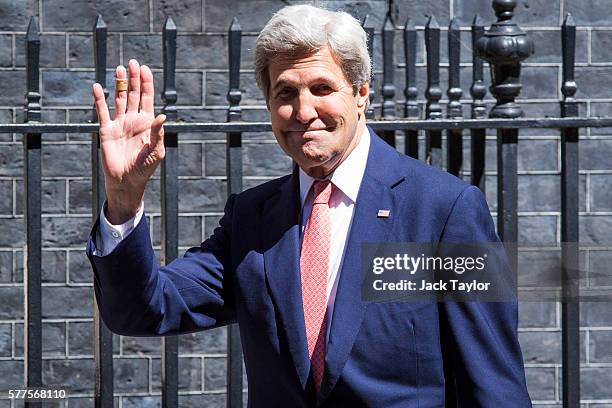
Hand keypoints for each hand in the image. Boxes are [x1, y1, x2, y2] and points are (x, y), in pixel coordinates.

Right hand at [92, 59, 165, 223]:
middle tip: (132, 62)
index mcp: (147, 123)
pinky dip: (100, 99)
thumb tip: (162, 117)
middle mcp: (133, 120)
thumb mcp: (156, 152)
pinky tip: (98, 87)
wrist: (126, 181)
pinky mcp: (106, 130)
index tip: (145, 69)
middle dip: (134, 78)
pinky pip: (102, 112)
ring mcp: (120, 124)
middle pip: (134, 94)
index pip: (147, 98)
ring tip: (119, 68)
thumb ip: (158, 134)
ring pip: (120, 99)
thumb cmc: (144, 168)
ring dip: (120, 84)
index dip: (146, 83)